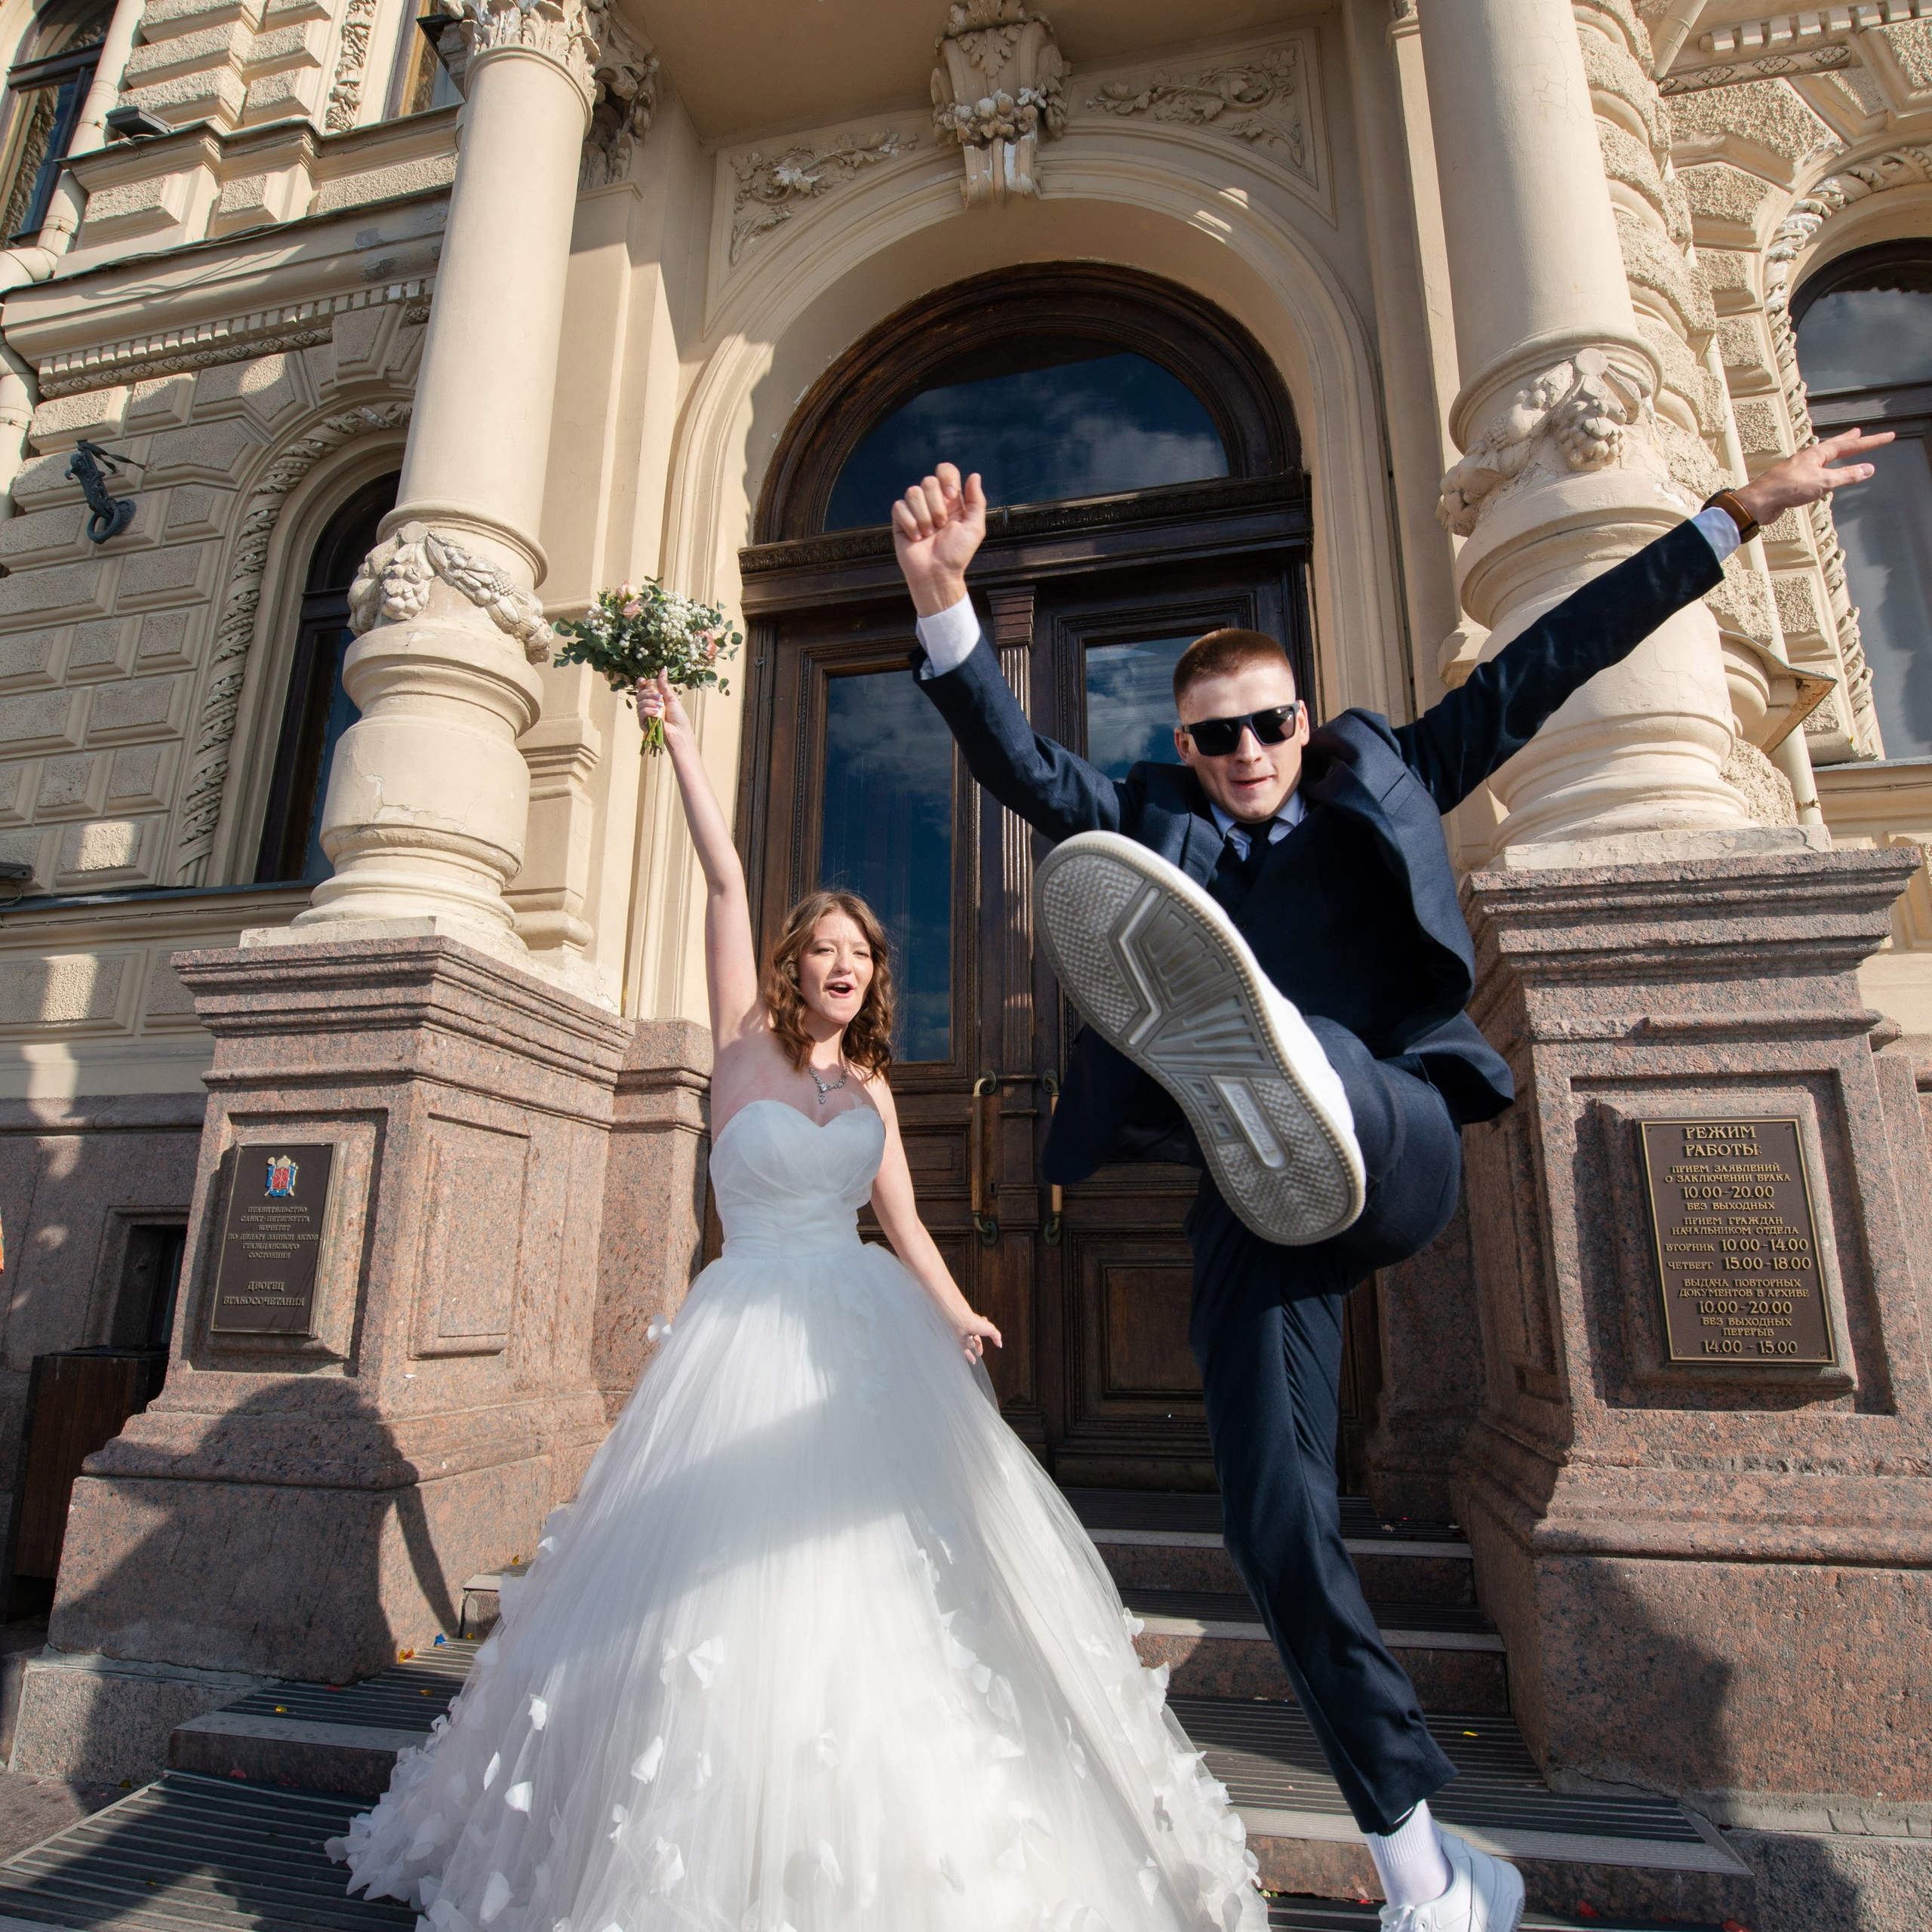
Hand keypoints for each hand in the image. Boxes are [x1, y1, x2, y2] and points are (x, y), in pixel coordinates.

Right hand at [637, 671, 692, 750]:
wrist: (680, 731)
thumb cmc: (678, 716)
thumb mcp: (671, 697)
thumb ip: (664, 684)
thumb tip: (663, 669)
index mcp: (655, 697)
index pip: (643, 688)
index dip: (642, 683)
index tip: (643, 681)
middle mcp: (649, 705)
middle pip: (640, 694)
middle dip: (648, 693)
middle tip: (659, 697)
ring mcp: (646, 714)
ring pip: (639, 703)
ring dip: (650, 702)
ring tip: (660, 706)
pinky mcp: (644, 723)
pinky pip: (641, 713)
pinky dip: (648, 711)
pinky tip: (656, 712)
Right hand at [891, 462, 986, 616]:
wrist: (937, 574)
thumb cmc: (957, 554)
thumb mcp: (975, 527)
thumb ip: (976, 501)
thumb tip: (974, 475)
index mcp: (951, 500)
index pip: (945, 470)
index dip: (946, 478)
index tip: (950, 497)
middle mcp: (932, 501)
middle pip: (928, 481)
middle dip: (936, 505)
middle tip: (941, 525)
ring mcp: (915, 509)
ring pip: (913, 492)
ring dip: (923, 517)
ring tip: (928, 534)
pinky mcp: (900, 519)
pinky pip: (899, 507)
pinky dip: (909, 524)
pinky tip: (916, 538)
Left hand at [953, 1309, 1002, 1364]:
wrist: (962, 1322)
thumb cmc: (976, 1323)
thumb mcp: (991, 1329)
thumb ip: (996, 1337)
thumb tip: (1000, 1344)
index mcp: (980, 1325)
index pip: (985, 1329)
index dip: (988, 1333)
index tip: (991, 1340)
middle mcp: (973, 1329)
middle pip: (977, 1340)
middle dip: (979, 1347)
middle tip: (979, 1353)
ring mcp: (966, 1335)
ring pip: (971, 1344)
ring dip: (971, 1343)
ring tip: (970, 1337)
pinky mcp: (961, 1339)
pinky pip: (965, 1349)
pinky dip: (969, 1355)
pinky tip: (973, 1361)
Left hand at [1733, 426, 1893, 528]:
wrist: (1759, 502)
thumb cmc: (1788, 489)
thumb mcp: (1824, 482)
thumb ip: (1846, 476)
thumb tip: (1868, 469)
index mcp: (1817, 453)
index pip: (1851, 445)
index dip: (1872, 442)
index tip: (1889, 436)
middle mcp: (1808, 458)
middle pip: (1834, 446)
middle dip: (1849, 439)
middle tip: (1858, 431)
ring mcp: (1800, 469)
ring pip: (1823, 459)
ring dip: (1835, 453)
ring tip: (1841, 449)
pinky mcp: (1793, 483)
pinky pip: (1815, 473)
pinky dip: (1824, 470)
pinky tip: (1821, 474)